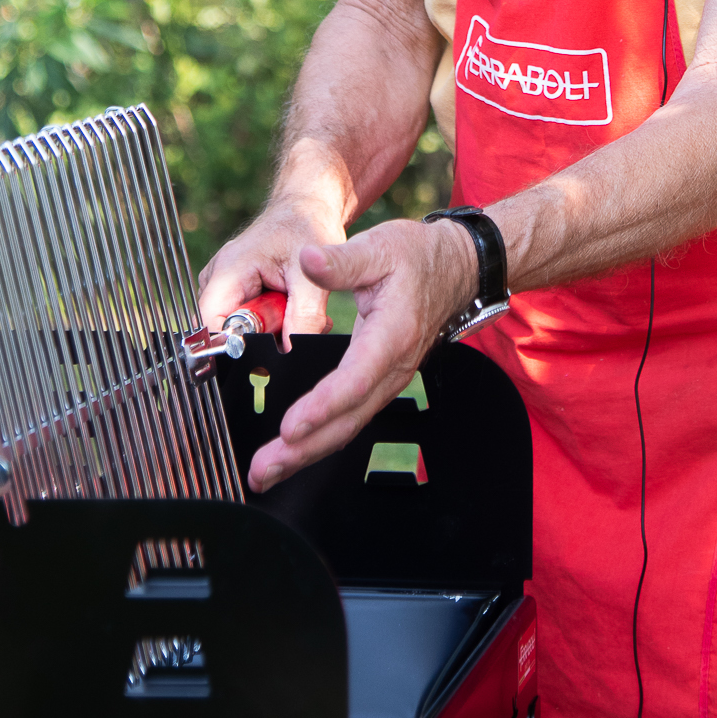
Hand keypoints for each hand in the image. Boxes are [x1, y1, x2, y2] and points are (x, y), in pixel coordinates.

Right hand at [197, 198, 344, 342]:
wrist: (308, 210)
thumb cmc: (307, 229)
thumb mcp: (313, 278)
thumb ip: (304, 319)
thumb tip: (291, 356)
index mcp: (227, 272)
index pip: (211, 327)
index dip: (235, 346)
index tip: (269, 349)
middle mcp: (217, 279)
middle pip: (227, 331)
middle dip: (263, 336)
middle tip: (296, 320)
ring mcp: (225, 285)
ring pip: (241, 328)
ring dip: (271, 328)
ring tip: (296, 307)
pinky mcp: (236, 290)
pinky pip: (248, 319)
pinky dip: (272, 320)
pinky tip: (290, 306)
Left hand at [247, 216, 478, 490]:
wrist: (453, 269)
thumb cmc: (416, 257)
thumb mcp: (380, 246)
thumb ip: (341, 260)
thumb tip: (307, 259)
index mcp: (393, 334)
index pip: (356, 378)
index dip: (323, 405)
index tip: (290, 427)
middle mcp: (394, 367)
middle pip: (349, 418)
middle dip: (304, 448)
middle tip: (263, 468)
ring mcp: (389, 380)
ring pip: (349, 426)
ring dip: (307, 452)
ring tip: (268, 471)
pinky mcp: (381, 383)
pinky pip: (351, 418)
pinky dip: (321, 439)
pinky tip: (295, 451)